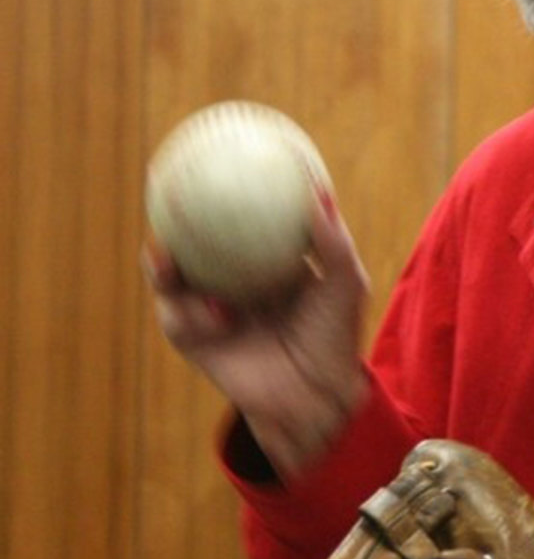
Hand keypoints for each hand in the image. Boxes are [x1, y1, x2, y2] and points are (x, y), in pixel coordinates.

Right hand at [143, 187, 369, 476]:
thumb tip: (319, 189)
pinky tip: (212, 306)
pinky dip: (190, 309)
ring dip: (164, 265)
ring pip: (174, 280)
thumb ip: (332, 240)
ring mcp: (210, 310)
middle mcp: (233, 283)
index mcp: (266, 264)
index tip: (221, 162)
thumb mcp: (345, 283)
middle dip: (175, 221)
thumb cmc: (336, 337)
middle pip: (195, 245)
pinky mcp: (195, 341)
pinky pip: (179, 317)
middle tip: (167, 191)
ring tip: (164, 252)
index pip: (241, 223)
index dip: (228, 197)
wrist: (316, 396)